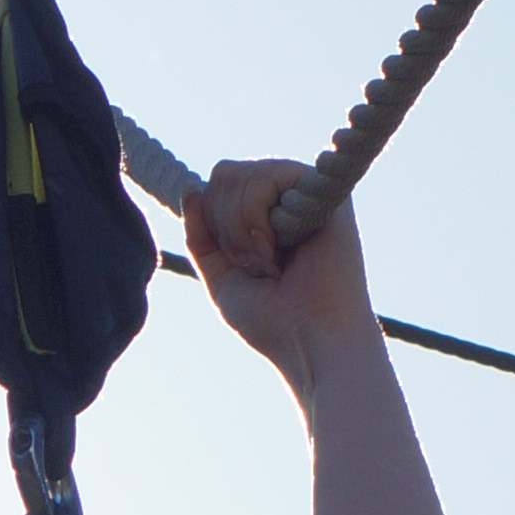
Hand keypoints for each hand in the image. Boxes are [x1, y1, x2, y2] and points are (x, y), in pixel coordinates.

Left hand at [184, 159, 375, 393]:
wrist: (310, 341)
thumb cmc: (271, 319)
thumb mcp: (219, 275)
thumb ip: (201, 234)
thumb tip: (192, 189)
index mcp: (267, 212)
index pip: (217, 184)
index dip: (213, 223)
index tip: (240, 266)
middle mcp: (288, 194)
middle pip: (224, 173)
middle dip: (226, 229)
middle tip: (259, 267)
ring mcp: (306, 189)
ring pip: (237, 175)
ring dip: (241, 232)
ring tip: (272, 263)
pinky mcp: (323, 188)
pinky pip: (264, 177)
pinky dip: (256, 222)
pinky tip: (281, 250)